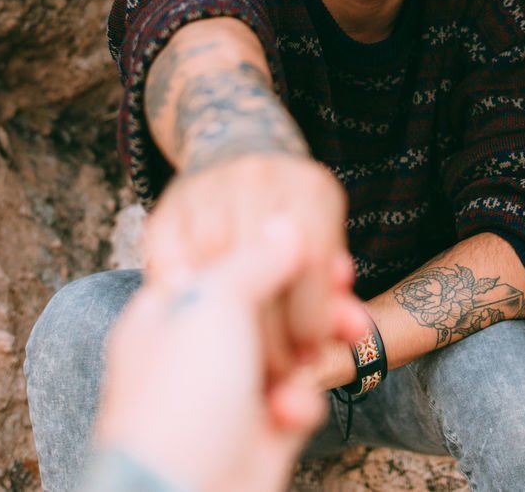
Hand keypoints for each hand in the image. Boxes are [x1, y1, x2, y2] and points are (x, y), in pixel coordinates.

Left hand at [94, 219, 363, 491]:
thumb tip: (285, 224)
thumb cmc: (182, 398)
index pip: (218, 264)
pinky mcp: (258, 437)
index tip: (305, 233)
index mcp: (164, 313)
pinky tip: (293, 410)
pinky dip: (302, 401)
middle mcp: (193, 352)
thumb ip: (254, 259)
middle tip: (343, 275)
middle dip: (306, 293)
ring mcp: (225, 397)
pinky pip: (294, 401)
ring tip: (350, 328)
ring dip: (317, 343)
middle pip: (260, 305)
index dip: (265, 247)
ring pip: (286, 352)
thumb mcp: (214, 303)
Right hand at [145, 152, 355, 381]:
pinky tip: (196, 331)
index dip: (310, 319)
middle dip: (269, 334)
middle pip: (259, 265)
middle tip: (276, 374)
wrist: (237, 150)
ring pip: (212, 262)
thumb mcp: (323, 242)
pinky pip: (166, 259)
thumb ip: (335, 292)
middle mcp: (259, 178)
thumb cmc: (292, 220)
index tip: (309, 356)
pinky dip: (180, 300)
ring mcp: (208, 188)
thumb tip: (357, 333)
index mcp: (310, 188)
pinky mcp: (166, 205)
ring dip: (223, 324)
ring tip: (239, 362)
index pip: (310, 260)